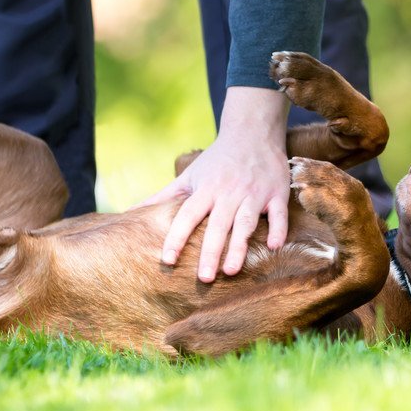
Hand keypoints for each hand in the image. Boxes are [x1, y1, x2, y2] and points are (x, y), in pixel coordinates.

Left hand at [140, 87, 290, 281]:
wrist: (253, 131)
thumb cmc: (217, 159)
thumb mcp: (190, 174)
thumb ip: (164, 196)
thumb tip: (131, 211)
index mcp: (206, 189)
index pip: (187, 215)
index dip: (177, 237)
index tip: (167, 260)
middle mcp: (229, 192)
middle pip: (217, 225)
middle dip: (210, 252)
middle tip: (204, 278)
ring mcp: (254, 193)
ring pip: (246, 222)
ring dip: (239, 246)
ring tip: (231, 270)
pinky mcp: (276, 193)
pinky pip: (279, 214)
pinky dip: (278, 229)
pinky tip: (274, 247)